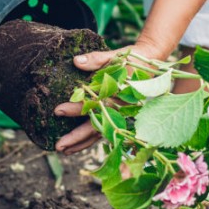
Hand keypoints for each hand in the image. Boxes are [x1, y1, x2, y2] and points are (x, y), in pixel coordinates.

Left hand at [54, 40, 165, 154]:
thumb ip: (96, 59)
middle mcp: (118, 109)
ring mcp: (119, 115)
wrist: (150, 64)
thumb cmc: (131, 60)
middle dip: (76, 137)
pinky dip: (89, 140)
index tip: (58, 110)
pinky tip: (76, 146)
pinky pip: (103, 132)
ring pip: (99, 134)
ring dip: (81, 143)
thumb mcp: (115, 57)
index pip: (93, 104)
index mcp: (116, 94)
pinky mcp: (118, 118)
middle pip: (95, 127)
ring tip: (64, 151)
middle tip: (58, 145)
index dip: (75, 108)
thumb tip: (76, 61)